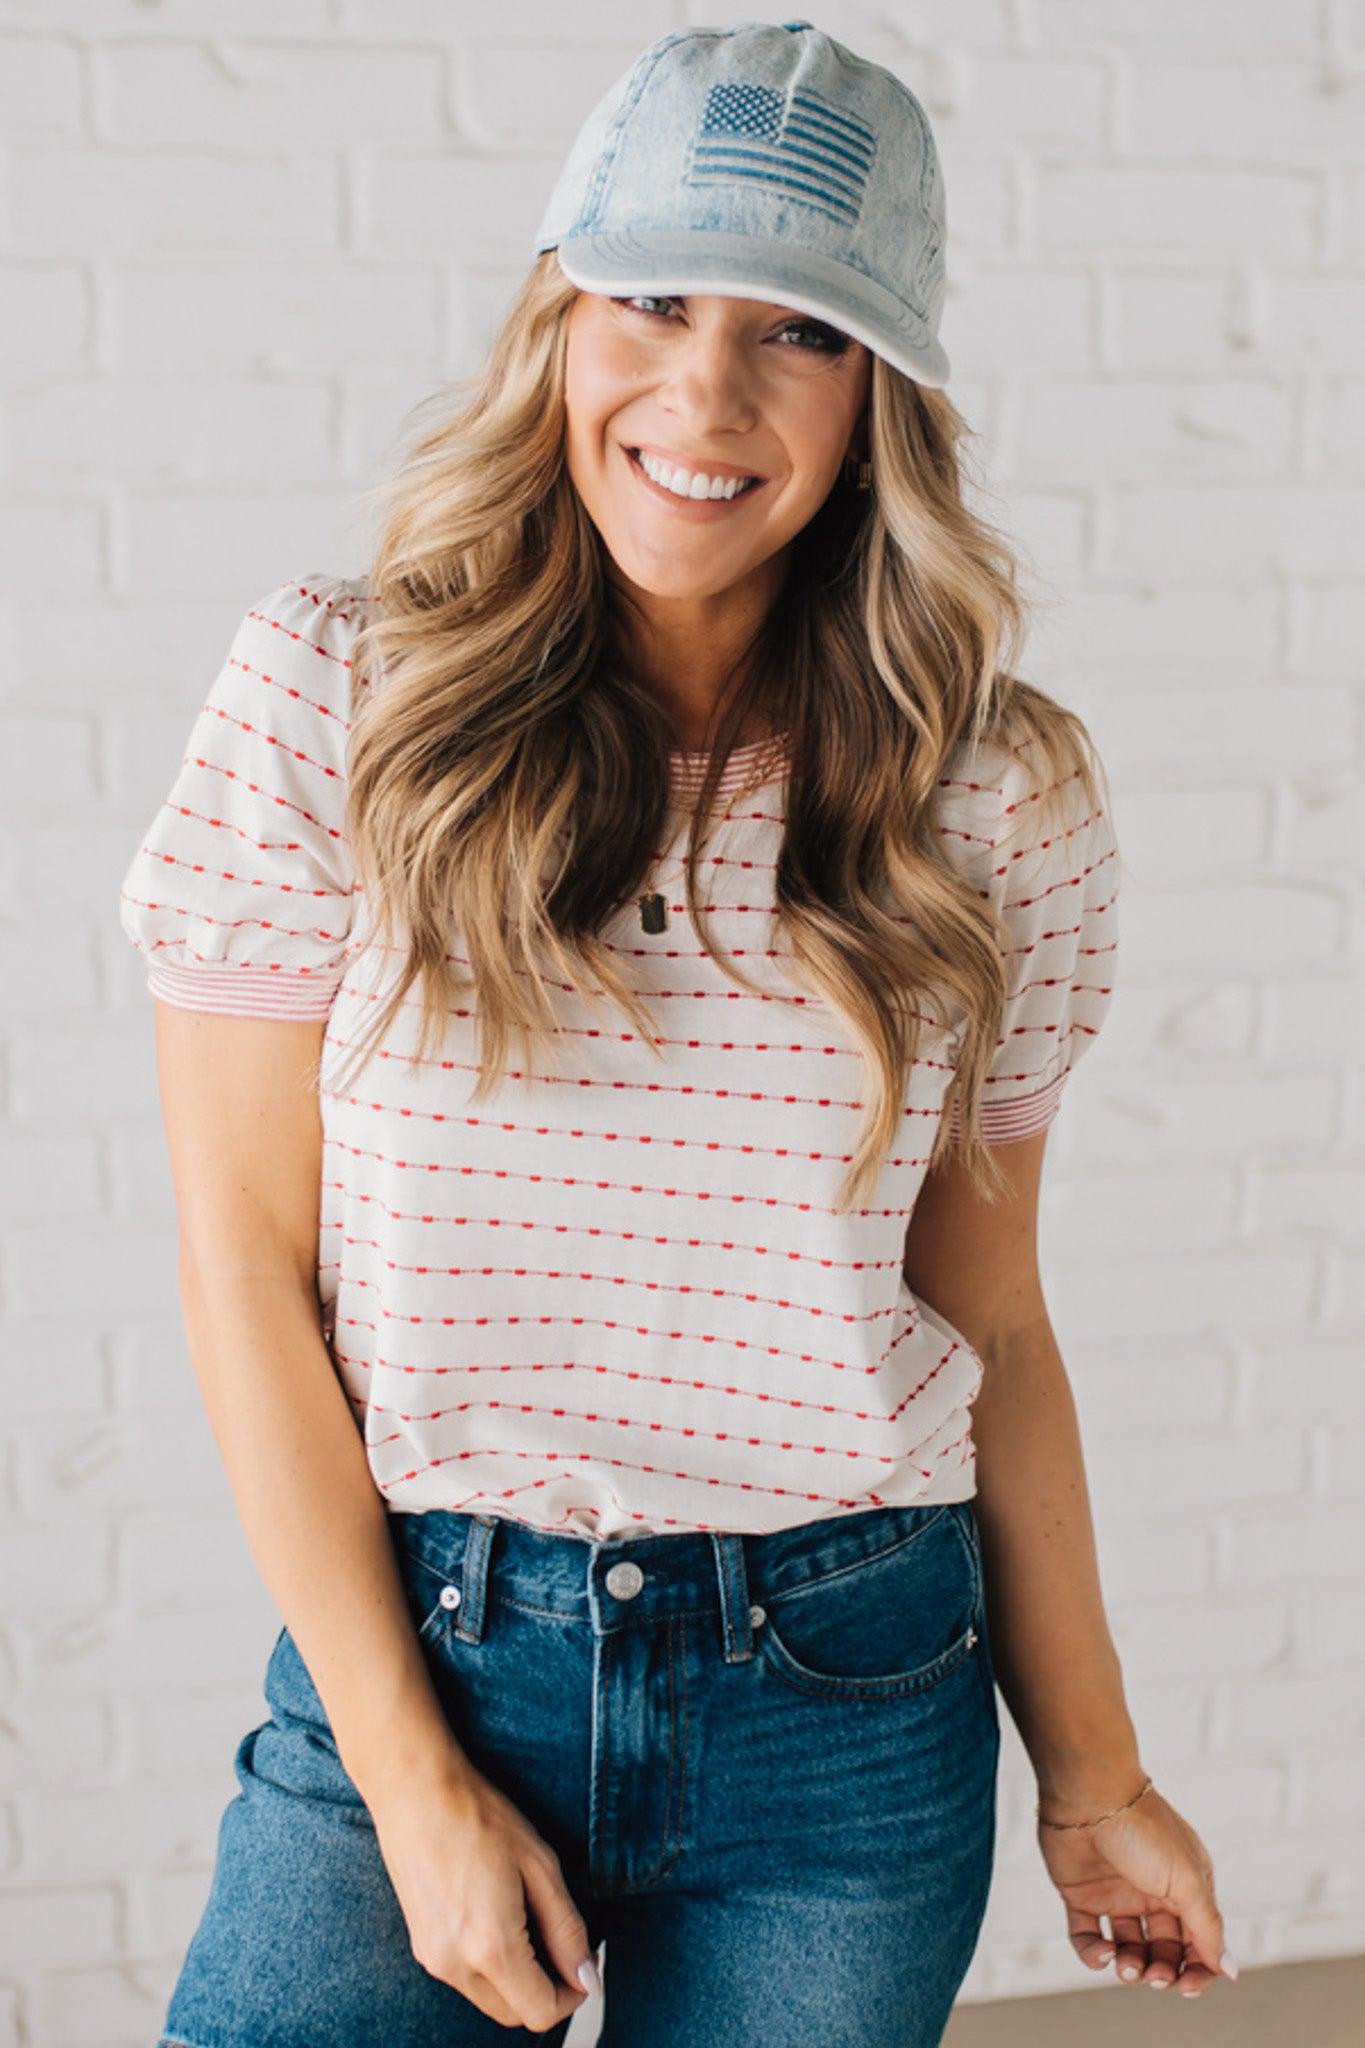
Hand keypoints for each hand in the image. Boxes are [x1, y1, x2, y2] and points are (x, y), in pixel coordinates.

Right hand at [369, 1758, 601, 2031]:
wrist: (415, 1792)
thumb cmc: (479, 1817)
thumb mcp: (540, 1865)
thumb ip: (566, 1928)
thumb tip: (585, 1974)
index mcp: (491, 1947)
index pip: (540, 2012)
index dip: (573, 1997)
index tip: (585, 1968)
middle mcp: (456, 1965)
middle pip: (514, 2014)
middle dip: (546, 1992)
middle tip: (564, 1947)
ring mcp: (433, 1959)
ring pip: (489, 1999)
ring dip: (518, 1981)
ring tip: (531, 1924)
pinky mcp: (422, 1946)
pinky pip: (466, 1979)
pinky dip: (491, 1968)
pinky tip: (499, 1918)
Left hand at [1036, 1775, 1234, 1998]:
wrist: (1088, 1794)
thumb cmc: (1143, 1830)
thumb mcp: (1187, 1881)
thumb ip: (1208, 1928)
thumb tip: (1230, 1970)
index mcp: (1186, 1886)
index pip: (1199, 1941)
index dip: (1198, 1969)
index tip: (1189, 1986)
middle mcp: (1153, 1892)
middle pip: (1164, 1950)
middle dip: (1164, 1971)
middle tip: (1157, 1976)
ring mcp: (1117, 1894)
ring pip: (1128, 1949)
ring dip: (1131, 1968)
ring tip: (1127, 1965)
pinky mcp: (1082, 1895)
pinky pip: (1088, 1938)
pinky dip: (1094, 1955)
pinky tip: (1103, 1952)